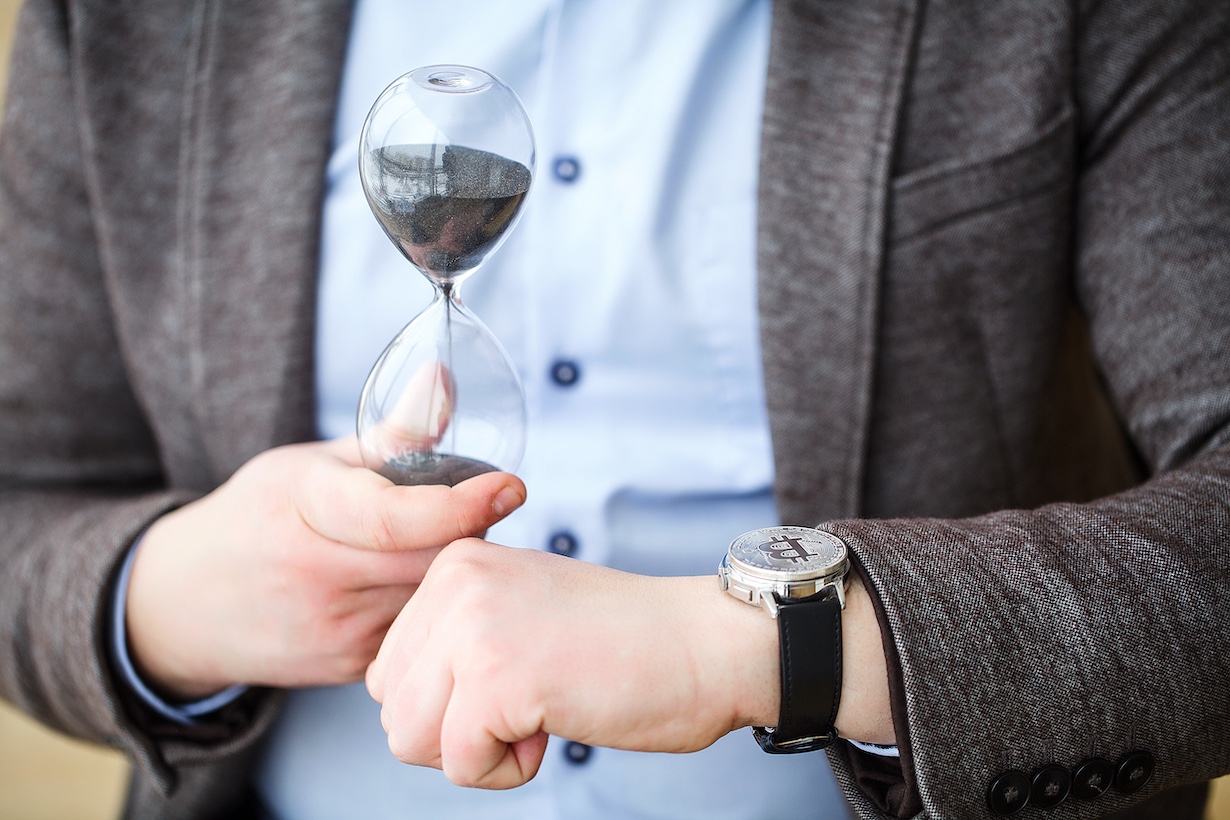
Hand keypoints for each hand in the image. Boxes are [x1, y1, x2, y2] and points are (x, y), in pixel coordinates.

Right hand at [125, 437, 525, 699]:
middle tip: (476, 508)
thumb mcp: (309, 464)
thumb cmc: (259, 517)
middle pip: (429, 559)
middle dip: (468, 531)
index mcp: (303, 508)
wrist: (183, 607)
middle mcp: (315, 575)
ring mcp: (333, 629)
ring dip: (451, 568)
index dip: (462, 505)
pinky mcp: (349, 667)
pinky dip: (430, 604)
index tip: (510, 486)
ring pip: (430, 598)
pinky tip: (412, 583)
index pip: (396, 518)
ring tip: (438, 541)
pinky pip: (418, 631)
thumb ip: (389, 433)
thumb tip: (444, 380)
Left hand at [366, 539, 895, 789]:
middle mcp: (454, 582)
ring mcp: (472, 626)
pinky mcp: (495, 678)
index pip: (392, 666)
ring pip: (409, 737)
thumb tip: (398, 698)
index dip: (452, 700)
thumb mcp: (520, 608)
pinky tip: (557, 725)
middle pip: (393, 705)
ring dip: (476, 749)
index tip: (522, 675)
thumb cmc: (625, 641)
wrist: (705, 643)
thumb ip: (458, 633)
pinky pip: (459, 764)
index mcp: (455, 561)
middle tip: (532, 698)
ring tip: (541, 710)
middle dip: (455, 728)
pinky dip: (509, 770)